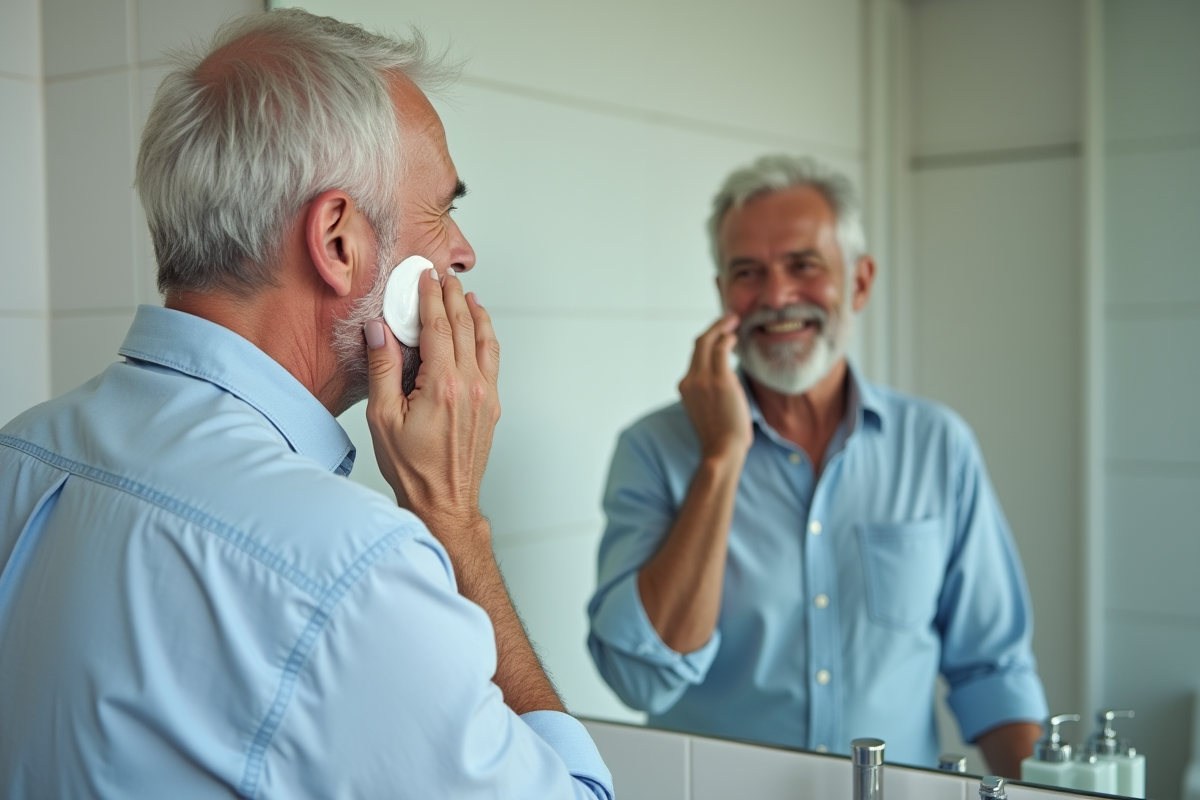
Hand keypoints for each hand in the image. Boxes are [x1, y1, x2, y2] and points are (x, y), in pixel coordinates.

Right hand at [365, 268, 500, 556]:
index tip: (425, 277)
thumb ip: (383, 368)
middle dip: (453, 297)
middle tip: (443, 277)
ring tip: (466, 295)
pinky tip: (479, 331)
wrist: (443, 500)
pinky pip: (492, 361)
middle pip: (465, 327)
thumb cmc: (412, 467)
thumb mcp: (383, 417)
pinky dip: (486, 338)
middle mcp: (471, 387)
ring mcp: (486, 396)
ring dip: (475, 314)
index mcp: (442, 386)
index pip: (438, 327)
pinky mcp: (492, 406)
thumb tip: (379, 330)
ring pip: (485, 342)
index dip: (431, 297)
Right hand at [678, 312, 752, 461]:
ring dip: (721, 327)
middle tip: (728, 318)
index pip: (695, 357)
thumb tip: (725, 387)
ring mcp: (702, 379)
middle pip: (698, 344)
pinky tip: (735, 336)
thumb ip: (710, 395)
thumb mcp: (707, 412)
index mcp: (685, 388)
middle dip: (713, 328)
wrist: (721, 450)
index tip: (719, 334)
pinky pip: (721, 350)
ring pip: (708, 342)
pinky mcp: (719, 380)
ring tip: (733, 320)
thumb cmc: (720, 437)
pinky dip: (727, 339)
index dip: (708, 342)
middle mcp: (690, 380)